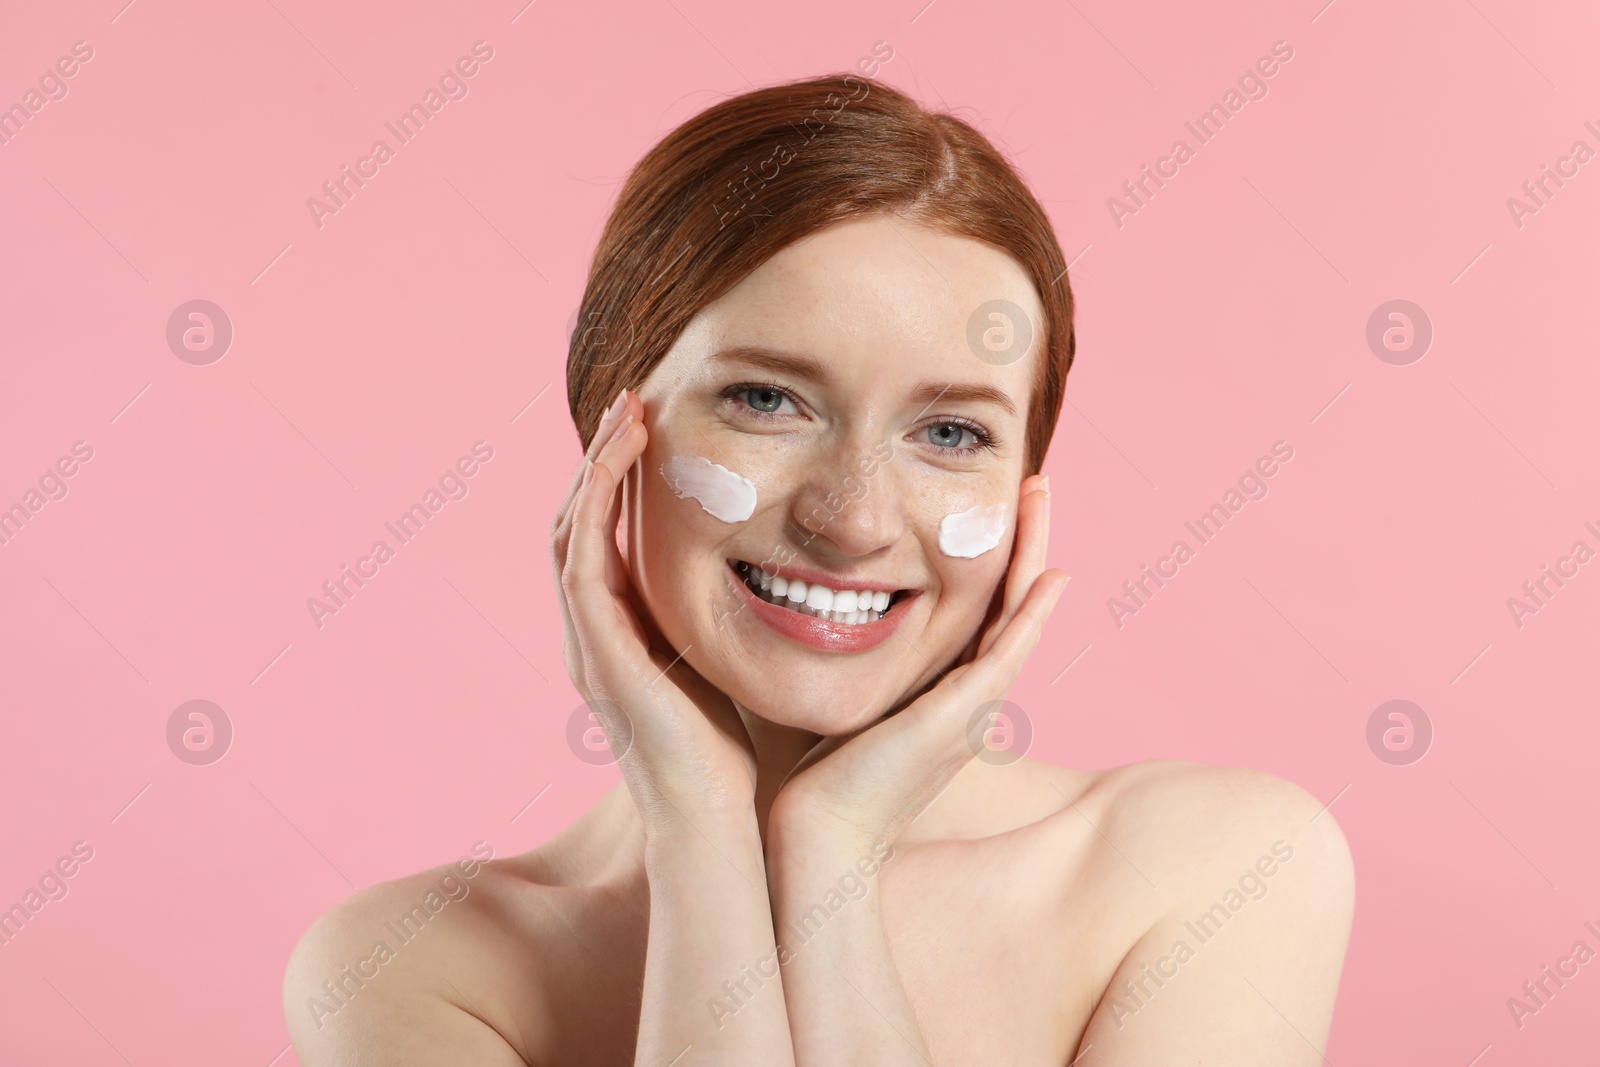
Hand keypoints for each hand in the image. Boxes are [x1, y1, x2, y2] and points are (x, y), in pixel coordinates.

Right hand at [551, 389, 757, 833]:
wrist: (719, 822)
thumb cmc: (737, 757)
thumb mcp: (730, 667)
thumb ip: (730, 625)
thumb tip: (779, 583)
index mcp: (620, 639)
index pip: (606, 541)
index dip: (623, 483)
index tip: (655, 430)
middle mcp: (591, 636)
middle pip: (580, 524)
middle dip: (604, 461)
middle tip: (634, 403)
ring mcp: (586, 641)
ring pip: (572, 528)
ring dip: (597, 465)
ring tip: (628, 410)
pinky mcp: (595, 647)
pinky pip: (581, 554)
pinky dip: (597, 498)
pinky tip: (623, 453)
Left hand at [767, 473, 1068, 855]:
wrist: (819, 833)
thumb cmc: (813, 774)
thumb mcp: (837, 694)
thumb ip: (836, 654)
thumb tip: (805, 609)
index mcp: (942, 687)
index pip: (980, 606)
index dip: (993, 553)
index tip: (992, 501)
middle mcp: (968, 694)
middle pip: (1010, 599)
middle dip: (1024, 537)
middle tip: (1037, 483)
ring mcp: (971, 706)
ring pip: (1019, 614)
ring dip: (1034, 553)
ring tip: (1044, 498)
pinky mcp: (962, 715)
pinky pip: (1009, 653)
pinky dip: (1033, 614)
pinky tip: (1051, 575)